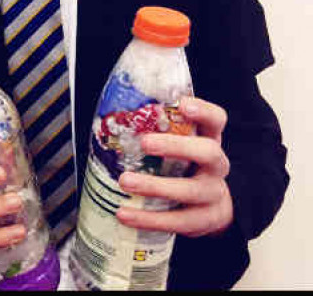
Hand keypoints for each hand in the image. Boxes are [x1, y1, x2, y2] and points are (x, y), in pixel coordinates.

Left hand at [117, 96, 232, 236]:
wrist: (210, 205)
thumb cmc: (182, 165)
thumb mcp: (175, 144)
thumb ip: (154, 130)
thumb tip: (111, 117)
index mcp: (208, 139)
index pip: (216, 120)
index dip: (203, 111)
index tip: (183, 104)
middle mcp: (216, 165)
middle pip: (208, 152)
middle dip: (176, 146)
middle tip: (145, 143)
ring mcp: (213, 193)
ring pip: (192, 190)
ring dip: (156, 186)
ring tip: (125, 181)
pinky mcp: (205, 220)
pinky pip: (179, 221)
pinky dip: (149, 218)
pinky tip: (125, 214)